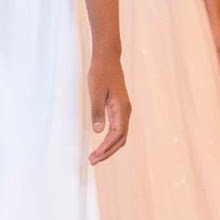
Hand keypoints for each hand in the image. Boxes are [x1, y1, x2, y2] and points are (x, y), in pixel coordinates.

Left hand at [88, 50, 130, 164]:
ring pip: (119, 135)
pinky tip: (101, 144)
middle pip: (120, 139)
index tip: (95, 156)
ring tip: (95, 156)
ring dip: (108, 147)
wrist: (107, 59)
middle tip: (93, 161)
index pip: (117, 135)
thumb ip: (97, 112)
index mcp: (121, 109)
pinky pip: (117, 129)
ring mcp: (123, 110)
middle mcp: (125, 112)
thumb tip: (97, 132)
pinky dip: (109, 139)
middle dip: (108, 152)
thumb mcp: (95, 92)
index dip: (106, 148)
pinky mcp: (118, 108)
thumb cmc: (101, 73)